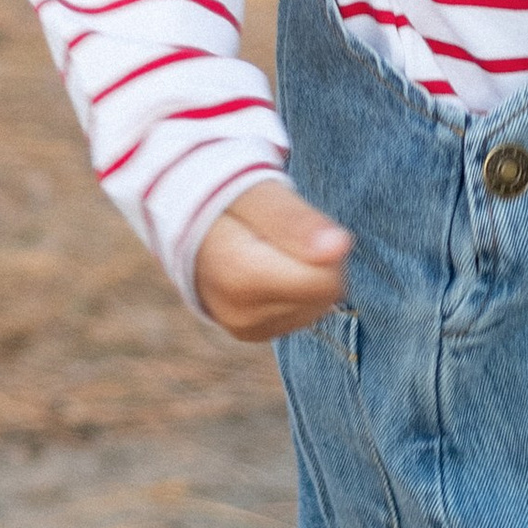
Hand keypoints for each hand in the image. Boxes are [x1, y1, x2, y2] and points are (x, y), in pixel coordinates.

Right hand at [194, 176, 351, 341]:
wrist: (188, 225)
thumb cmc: (226, 200)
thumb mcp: (256, 193)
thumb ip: (294, 219)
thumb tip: (339, 247)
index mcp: (239, 277)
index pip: (325, 280)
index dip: (324, 244)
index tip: (295, 221)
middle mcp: (240, 314)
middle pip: (326, 294)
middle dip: (318, 259)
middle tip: (282, 231)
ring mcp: (246, 329)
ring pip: (319, 305)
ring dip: (309, 273)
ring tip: (272, 246)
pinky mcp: (253, 333)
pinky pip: (303, 314)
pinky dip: (297, 289)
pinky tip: (270, 267)